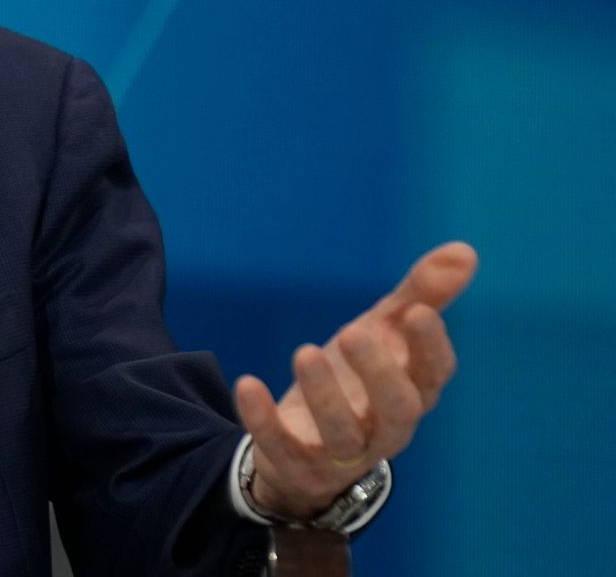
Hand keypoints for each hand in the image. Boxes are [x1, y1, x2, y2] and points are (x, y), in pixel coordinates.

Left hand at [231, 241, 475, 519]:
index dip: (430, 346)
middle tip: (353, 332)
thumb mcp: (383, 333)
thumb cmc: (358, 380)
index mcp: (412, 393)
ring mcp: (342, 453)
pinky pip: (282, 447)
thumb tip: (464, 250)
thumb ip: (419, 295)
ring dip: (324, 396)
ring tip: (305, 352)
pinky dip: (264, 420)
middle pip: (397, 410)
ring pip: (342, 434)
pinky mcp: (297, 464)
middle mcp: (385, 429)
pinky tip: (249, 383)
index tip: (417, 312)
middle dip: (379, 373)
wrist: (308, 446)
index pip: (433, 375)